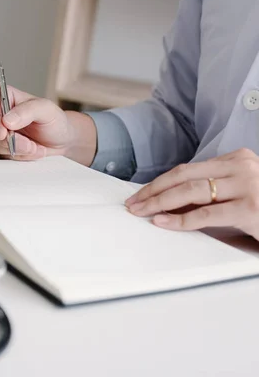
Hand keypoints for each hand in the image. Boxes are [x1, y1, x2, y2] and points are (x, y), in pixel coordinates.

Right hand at [0, 86, 96, 163]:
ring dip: (14, 149)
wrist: (60, 140)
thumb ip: (27, 111)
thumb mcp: (46, 110)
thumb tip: (7, 120)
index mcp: (4, 97)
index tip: (3, 132)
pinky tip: (28, 151)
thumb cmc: (53, 121)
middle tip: (29, 143)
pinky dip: (15, 156)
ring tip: (33, 146)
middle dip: (8, 140)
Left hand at [126, 148, 258, 239]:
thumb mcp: (240, 190)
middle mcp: (242, 167)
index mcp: (237, 158)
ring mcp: (249, 185)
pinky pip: (207, 213)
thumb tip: (169, 201)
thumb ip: (212, 190)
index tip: (140, 194)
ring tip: (141, 212)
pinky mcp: (252, 208)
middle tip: (133, 204)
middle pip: (184, 176)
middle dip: (153, 190)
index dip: (160, 182)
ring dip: (160, 202)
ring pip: (191, 191)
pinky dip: (180, 219)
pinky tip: (162, 221)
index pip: (187, 169)